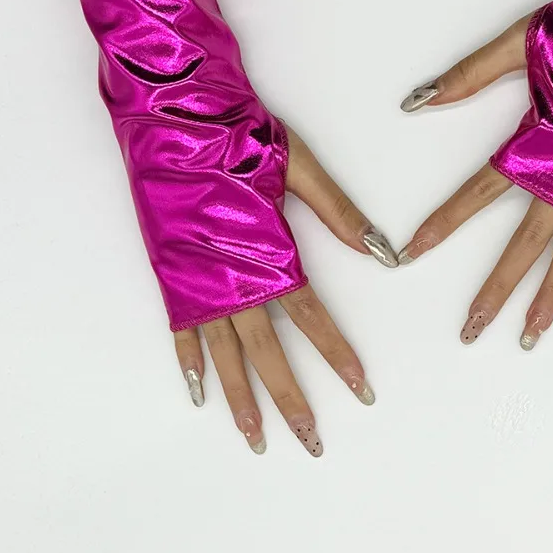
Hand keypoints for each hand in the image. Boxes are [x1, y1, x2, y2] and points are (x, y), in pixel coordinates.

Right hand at [173, 127, 392, 455]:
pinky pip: (180, 330)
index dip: (337, 356)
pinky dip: (189, 362)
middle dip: (291, 399)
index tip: (361, 390)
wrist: (173, 112)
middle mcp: (229, 275)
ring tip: (256, 439)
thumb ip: (338, 212)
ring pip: (222, 353)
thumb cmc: (236, 132)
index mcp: (267, 251)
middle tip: (312, 441)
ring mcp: (196, 278)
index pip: (312, 318)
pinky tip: (198, 393)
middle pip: (266, 352)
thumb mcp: (298, 166)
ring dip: (241, 398)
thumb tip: (381, 252)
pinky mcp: (170, 272)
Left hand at [398, 17, 552, 350]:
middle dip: (496, 289)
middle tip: (472, 329)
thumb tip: (417, 102)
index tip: (412, 253)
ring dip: (549, 297)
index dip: (444, 223)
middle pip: (524, 243)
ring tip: (529, 336)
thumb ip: (470, 76)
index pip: (479, 192)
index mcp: (539, 139)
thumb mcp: (521, 42)